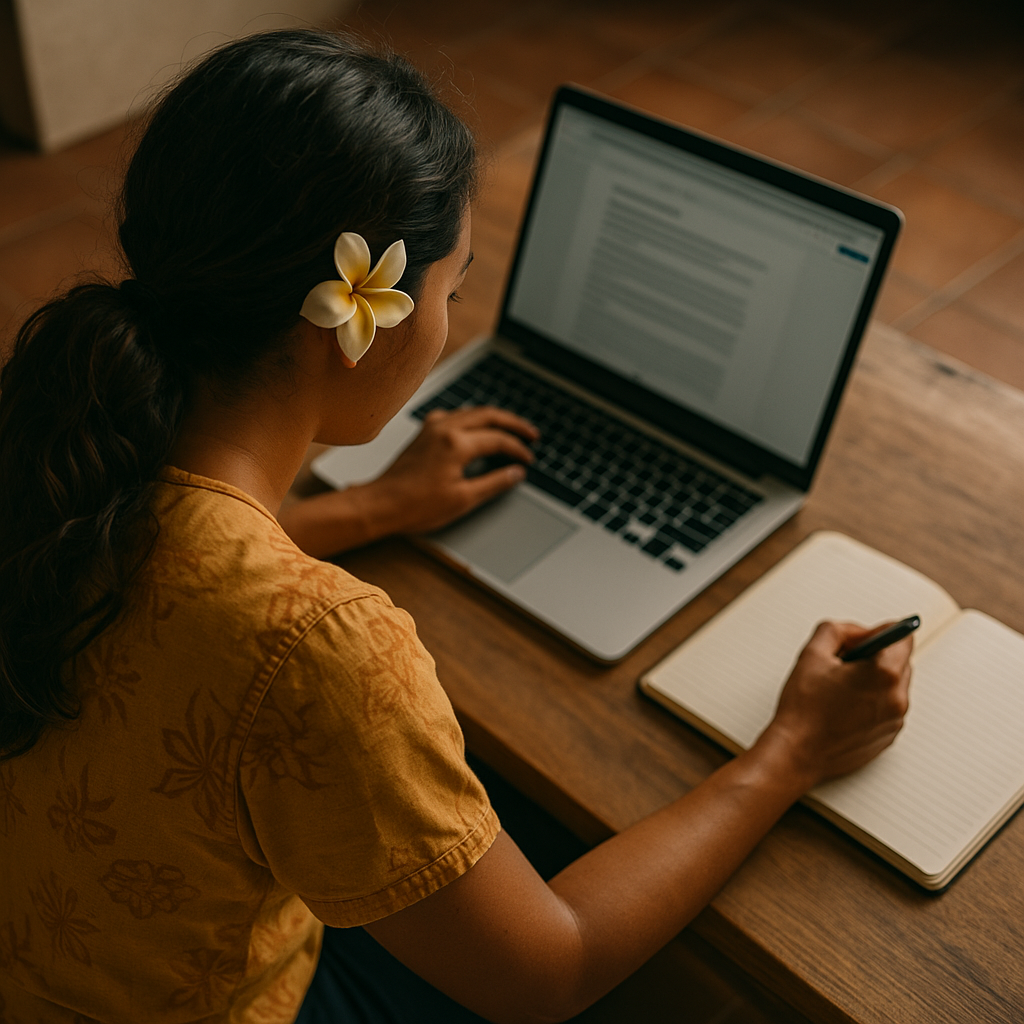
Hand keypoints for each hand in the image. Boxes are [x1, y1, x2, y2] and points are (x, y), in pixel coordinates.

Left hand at [364, 406, 538, 535]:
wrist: (381, 504)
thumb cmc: (415, 505)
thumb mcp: (463, 499)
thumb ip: (494, 483)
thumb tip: (515, 473)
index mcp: (456, 444)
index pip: (498, 440)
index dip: (518, 449)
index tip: (528, 460)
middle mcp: (444, 428)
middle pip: (488, 415)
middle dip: (513, 423)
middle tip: (531, 434)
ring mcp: (432, 427)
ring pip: (471, 412)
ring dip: (493, 419)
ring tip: (509, 430)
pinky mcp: (423, 432)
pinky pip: (454, 416)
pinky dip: (472, 420)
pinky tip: (476, 430)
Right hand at [760, 620, 912, 788]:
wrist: (798, 753)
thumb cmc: (803, 709)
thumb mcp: (812, 655)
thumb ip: (836, 630)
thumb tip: (856, 632)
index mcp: (883, 674)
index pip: (903, 636)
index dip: (880, 632)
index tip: (864, 638)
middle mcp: (897, 698)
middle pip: (900, 661)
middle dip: (875, 656)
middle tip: (843, 664)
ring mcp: (895, 720)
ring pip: (894, 685)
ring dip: (874, 680)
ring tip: (841, 689)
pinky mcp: (889, 736)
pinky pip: (888, 708)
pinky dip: (873, 702)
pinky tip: (844, 707)